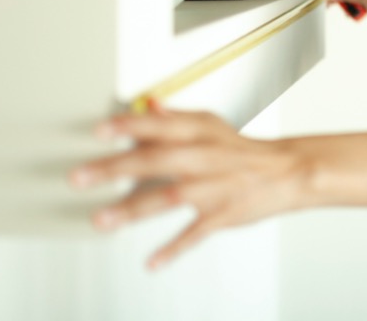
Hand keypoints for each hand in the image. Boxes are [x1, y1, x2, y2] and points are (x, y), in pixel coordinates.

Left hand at [68, 106, 304, 269]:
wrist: (287, 171)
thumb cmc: (241, 150)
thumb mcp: (210, 126)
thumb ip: (175, 118)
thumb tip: (147, 105)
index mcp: (199, 132)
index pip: (159, 125)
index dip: (129, 126)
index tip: (100, 131)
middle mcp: (205, 156)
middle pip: (157, 160)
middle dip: (115, 168)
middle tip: (80, 177)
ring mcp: (214, 187)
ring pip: (171, 197)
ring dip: (134, 209)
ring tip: (102, 220)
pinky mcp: (223, 214)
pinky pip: (196, 233)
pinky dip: (174, 248)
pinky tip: (151, 261)